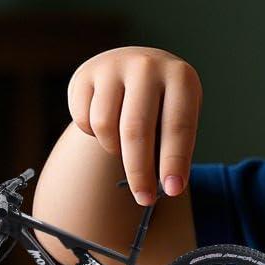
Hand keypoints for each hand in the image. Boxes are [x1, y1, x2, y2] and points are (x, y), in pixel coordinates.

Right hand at [67, 46, 201, 204]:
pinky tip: (107, 126)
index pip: (178, 125)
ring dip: (114, 150)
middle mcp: (147, 66)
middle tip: (145, 199)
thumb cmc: (164, 102)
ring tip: (124, 146)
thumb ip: (175, 146)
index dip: (174, 161)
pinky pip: (84, 120)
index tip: (172, 191)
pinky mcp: (85, 74)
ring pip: (106, 127)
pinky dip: (94, 135)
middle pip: (137, 130)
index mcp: (181, 77)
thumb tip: (168, 188)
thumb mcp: (179, 114)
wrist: (135, 66)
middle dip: (140, 172)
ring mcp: (113, 66)